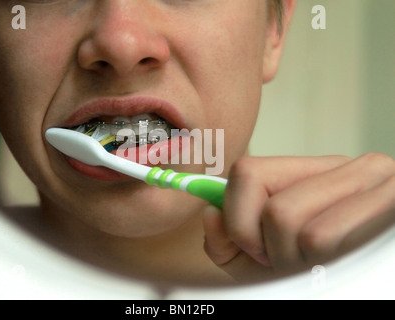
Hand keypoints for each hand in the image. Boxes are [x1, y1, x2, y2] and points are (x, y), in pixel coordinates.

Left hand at [203, 153, 394, 282]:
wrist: (361, 283)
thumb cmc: (307, 268)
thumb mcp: (257, 256)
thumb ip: (226, 236)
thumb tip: (211, 213)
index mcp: (312, 170)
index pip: (246, 172)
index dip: (237, 217)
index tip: (254, 245)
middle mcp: (350, 168)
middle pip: (275, 210)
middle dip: (272, 249)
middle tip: (290, 259)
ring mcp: (379, 187)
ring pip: (300, 228)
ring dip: (296, 261)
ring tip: (317, 263)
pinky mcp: (393, 209)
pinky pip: (324, 240)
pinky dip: (319, 266)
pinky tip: (338, 264)